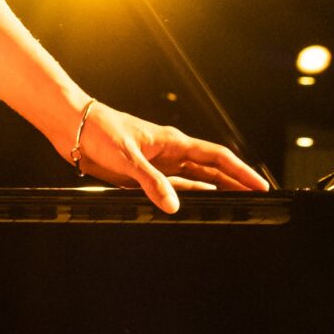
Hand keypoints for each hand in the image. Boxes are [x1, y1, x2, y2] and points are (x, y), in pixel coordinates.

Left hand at [63, 99, 269, 212]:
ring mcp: (158, 164)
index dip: (241, 172)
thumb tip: (175, 207)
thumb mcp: (127, 157)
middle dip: (235, 184)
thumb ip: (150, 182)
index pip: (217, 157)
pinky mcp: (141, 174)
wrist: (72, 126)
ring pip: (195, 181)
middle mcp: (170, 153)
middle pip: (212, 171)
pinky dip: (186, 198)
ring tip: (236, 206)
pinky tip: (197, 207)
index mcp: (174, 142)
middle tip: (258, 201)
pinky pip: (171, 188)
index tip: (261, 186)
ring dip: (214, 192)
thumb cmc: (99, 130)